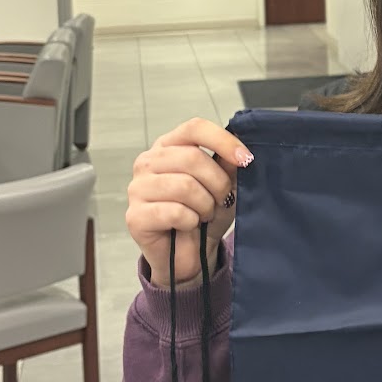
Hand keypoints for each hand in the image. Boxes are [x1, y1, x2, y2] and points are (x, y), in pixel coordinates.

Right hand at [127, 117, 252, 286]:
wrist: (189, 254)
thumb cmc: (203, 214)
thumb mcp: (223, 185)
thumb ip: (228, 164)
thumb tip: (239, 150)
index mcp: (168, 146)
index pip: (194, 128)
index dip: (223, 140)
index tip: (246, 159)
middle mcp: (148, 162)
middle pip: (192, 157)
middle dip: (217, 182)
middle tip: (222, 199)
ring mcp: (137, 188)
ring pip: (184, 186)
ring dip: (205, 205)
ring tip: (204, 214)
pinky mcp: (135, 216)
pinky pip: (174, 212)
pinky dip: (190, 221)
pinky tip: (188, 225)